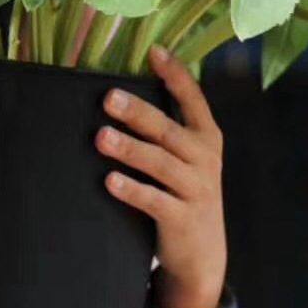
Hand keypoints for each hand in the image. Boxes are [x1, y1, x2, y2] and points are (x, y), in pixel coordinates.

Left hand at [95, 43, 226, 307]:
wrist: (201, 256)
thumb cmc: (183, 194)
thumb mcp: (185, 159)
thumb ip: (165, 130)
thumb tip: (120, 95)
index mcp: (206, 138)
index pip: (194, 99)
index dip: (175, 75)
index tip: (153, 52)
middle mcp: (205, 159)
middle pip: (169, 130)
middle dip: (139, 112)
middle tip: (109, 98)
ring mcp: (196, 189)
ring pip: (160, 163)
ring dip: (130, 149)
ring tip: (101, 137)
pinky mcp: (183, 218)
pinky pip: (155, 201)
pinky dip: (132, 190)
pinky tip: (110, 181)